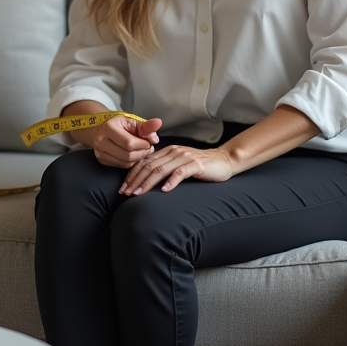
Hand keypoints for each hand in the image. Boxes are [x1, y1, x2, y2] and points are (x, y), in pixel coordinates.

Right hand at [71, 114, 162, 168]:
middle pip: (128, 155)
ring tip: (142, 151)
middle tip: (148, 148)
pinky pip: (121, 166)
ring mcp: (100, 153)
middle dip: (142, 153)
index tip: (149, 142)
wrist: (101, 129)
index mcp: (109, 128)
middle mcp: (102, 141)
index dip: (143, 145)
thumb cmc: (119, 124)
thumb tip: (158, 124)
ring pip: (125, 162)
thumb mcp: (132, 121)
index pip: (130, 143)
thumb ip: (146, 125)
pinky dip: (131, 162)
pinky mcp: (102, 160)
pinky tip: (134, 155)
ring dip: (138, 158)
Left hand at [119, 145, 234, 195]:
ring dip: (148, 182)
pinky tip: (165, 191)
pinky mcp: (196, 164)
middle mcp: (174, 152)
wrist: (223, 161)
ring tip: (139, 194)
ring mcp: (184, 157)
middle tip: (126, 194)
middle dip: (135, 180)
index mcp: (167, 151)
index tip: (123, 189)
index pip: (144, 162)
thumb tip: (144, 183)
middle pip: (149, 166)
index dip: (132, 176)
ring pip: (161, 169)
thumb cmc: (199, 167)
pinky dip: (171, 182)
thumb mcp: (178, 165)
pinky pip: (180, 173)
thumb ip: (164, 169)